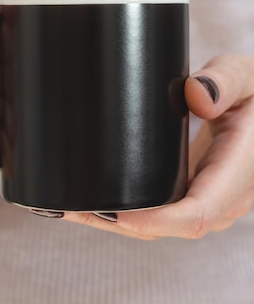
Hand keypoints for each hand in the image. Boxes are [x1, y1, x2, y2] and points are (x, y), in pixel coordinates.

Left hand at [63, 55, 253, 238]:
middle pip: (167, 226)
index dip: (154, 219)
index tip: (113, 211)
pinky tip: (96, 200)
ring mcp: (208, 199)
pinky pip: (162, 212)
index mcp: (238, 173)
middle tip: (69, 204)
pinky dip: (128, 211)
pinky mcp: (195, 191)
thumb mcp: (249, 77)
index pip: (197, 214)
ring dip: (115, 220)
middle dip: (117, 222)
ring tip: (69, 205)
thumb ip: (226, 80)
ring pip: (160, 224)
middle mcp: (224, 198)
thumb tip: (196, 95)